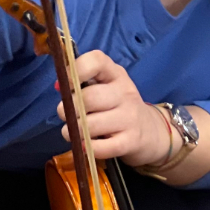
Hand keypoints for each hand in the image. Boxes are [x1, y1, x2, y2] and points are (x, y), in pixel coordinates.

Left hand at [55, 50, 170, 166]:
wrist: (150, 131)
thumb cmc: (117, 107)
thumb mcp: (106, 88)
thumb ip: (82, 84)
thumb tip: (59, 86)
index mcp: (116, 75)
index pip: (96, 61)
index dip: (76, 70)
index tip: (66, 85)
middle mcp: (126, 93)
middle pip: (88, 98)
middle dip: (68, 110)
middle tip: (68, 115)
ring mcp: (130, 117)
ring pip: (89, 125)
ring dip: (74, 132)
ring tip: (76, 132)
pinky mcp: (130, 141)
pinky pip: (99, 147)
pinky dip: (86, 149)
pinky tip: (86, 146)